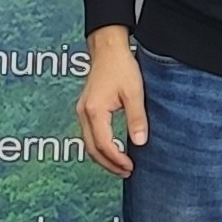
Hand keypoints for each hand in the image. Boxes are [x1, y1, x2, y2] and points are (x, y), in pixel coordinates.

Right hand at [78, 29, 145, 178]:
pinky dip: (100, 146)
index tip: (131, 167)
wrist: (108, 49)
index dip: (117, 160)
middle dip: (108, 164)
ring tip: (121, 166)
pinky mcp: (85, 109)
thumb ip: (136, 119)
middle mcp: (84, 113)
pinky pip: (89, 134)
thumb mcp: (134, 93)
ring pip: (88, 143)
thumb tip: (139, 142)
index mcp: (94, 111)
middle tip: (126, 173)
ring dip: (103, 157)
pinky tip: (113, 150)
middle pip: (92, 149)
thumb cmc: (121, 67)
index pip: (104, 145)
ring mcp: (82, 111)